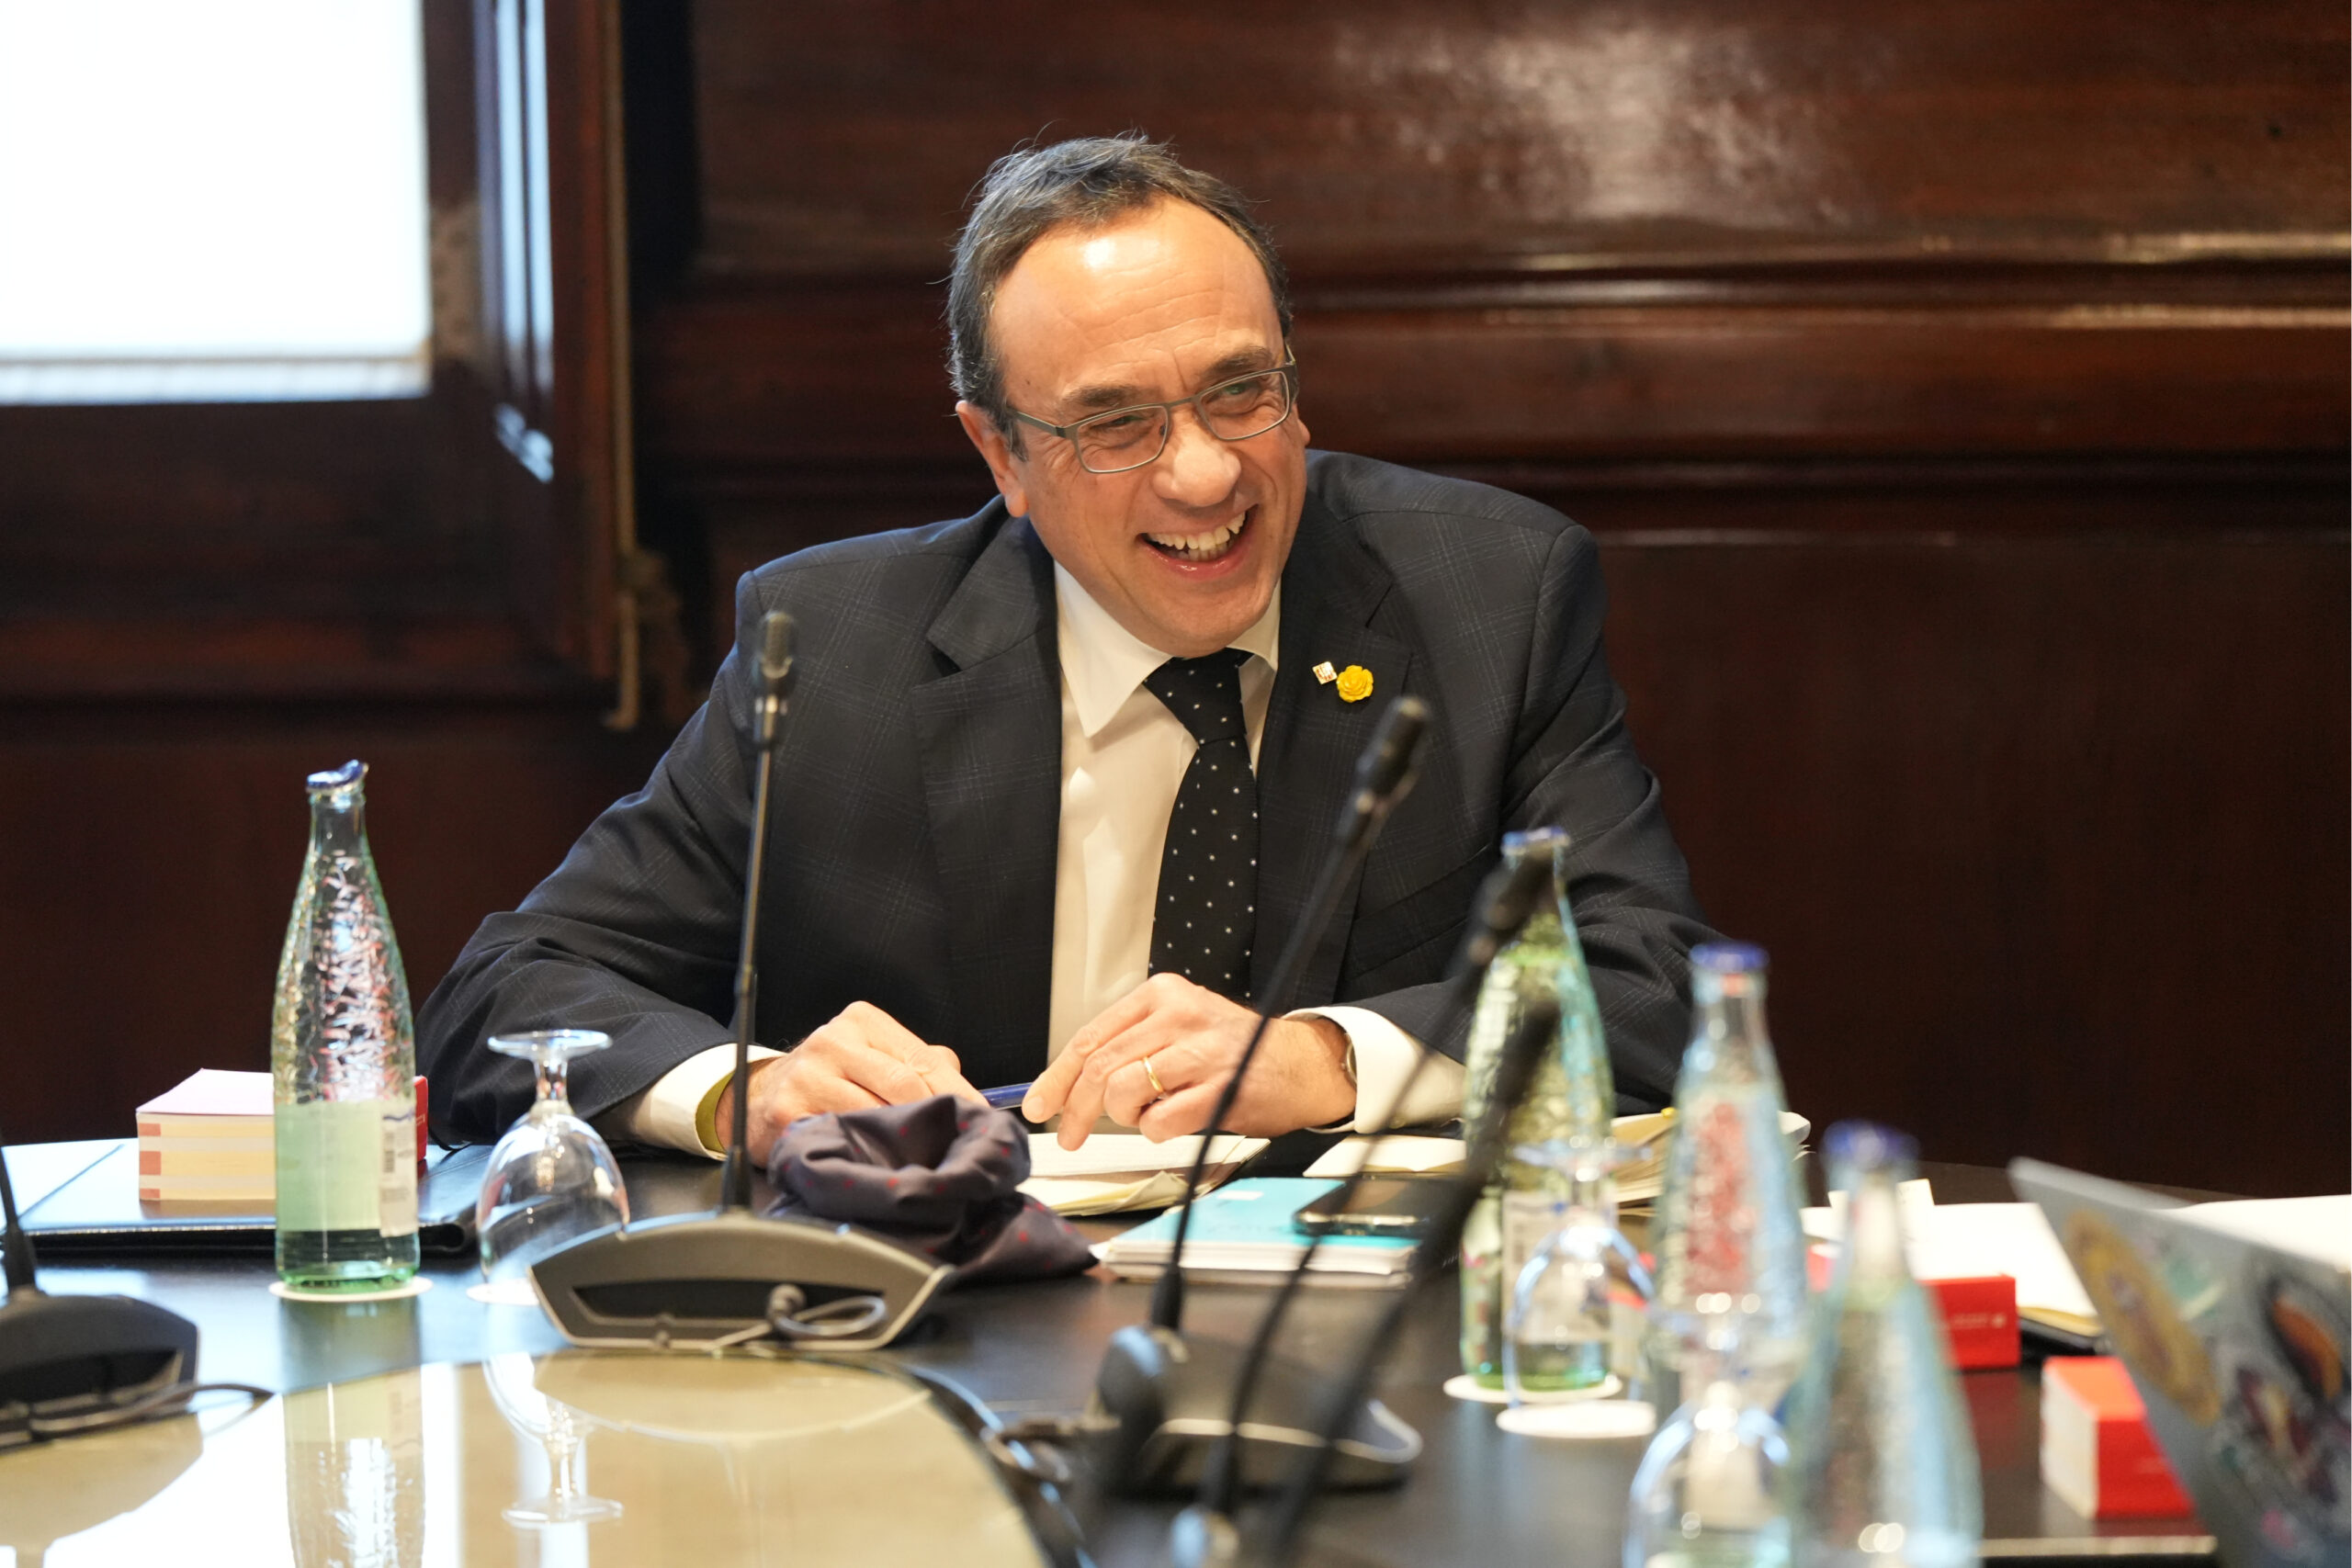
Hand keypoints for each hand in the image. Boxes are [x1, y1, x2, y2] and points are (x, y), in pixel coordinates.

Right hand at [714, 1001, 983, 1164]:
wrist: (761, 1095)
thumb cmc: (829, 1076)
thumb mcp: (872, 1054)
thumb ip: (919, 1063)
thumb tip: (968, 1090)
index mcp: (862, 1022)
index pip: (922, 1058)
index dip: (958, 1091)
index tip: (982, 1116)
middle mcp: (833, 1040)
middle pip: (903, 1083)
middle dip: (934, 1116)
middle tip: (958, 1142)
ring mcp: (808, 1075)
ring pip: (874, 1113)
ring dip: (903, 1140)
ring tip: (925, 1156)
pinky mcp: (789, 1111)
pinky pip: (841, 1136)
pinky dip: (867, 1153)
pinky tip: (881, 1163)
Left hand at [1021, 973, 1354, 1148]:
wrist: (1301, 1064)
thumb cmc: (1235, 1050)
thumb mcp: (1179, 1028)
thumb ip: (1130, 1045)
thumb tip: (1069, 1082)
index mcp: (1161, 995)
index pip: (1091, 1037)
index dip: (1057, 1076)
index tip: (1040, 1103)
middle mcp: (1179, 1016)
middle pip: (1100, 1067)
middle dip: (1076, 1109)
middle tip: (1070, 1135)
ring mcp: (1201, 1052)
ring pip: (1122, 1091)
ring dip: (1125, 1116)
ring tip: (1146, 1114)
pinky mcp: (1220, 1089)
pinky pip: (1159, 1121)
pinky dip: (1155, 1131)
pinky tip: (1174, 1120)